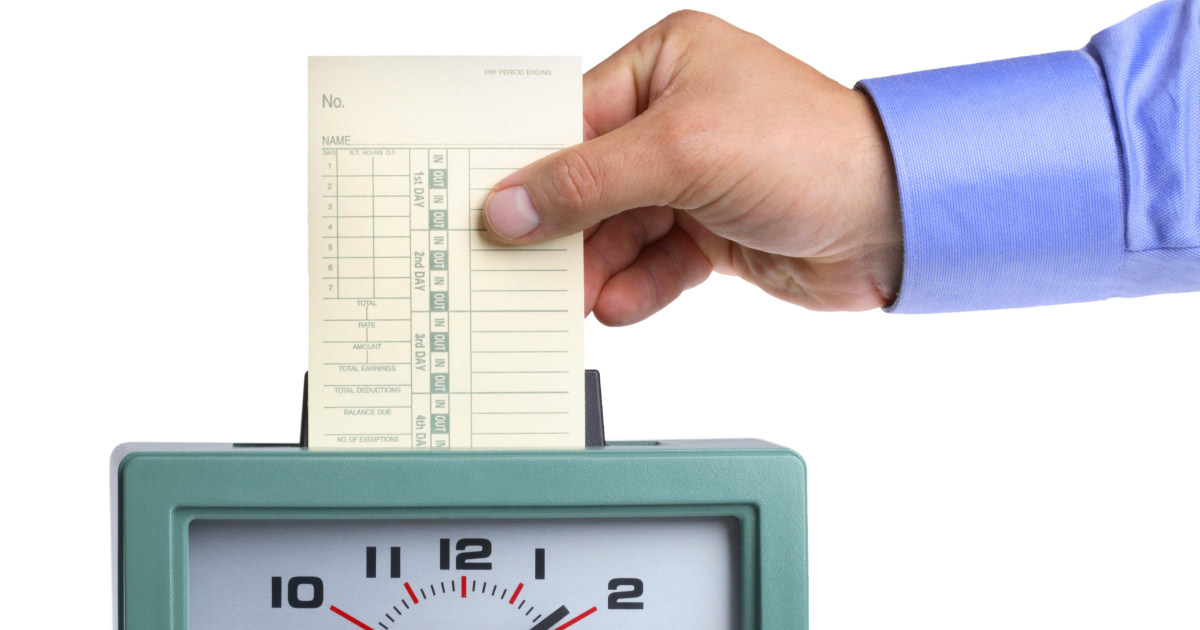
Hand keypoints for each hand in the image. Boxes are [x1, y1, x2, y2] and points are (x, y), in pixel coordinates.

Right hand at [483, 10, 901, 324]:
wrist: (894, 220)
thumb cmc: (809, 151)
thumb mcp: (682, 152)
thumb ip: (587, 181)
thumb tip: (511, 206)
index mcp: (665, 65)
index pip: (570, 117)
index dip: (527, 166)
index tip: (486, 210)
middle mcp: (675, 117)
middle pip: (587, 180)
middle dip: (562, 230)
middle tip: (523, 272)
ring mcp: (692, 178)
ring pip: (615, 229)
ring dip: (596, 268)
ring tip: (573, 302)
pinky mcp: (710, 231)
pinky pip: (653, 263)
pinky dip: (636, 287)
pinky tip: (621, 305)